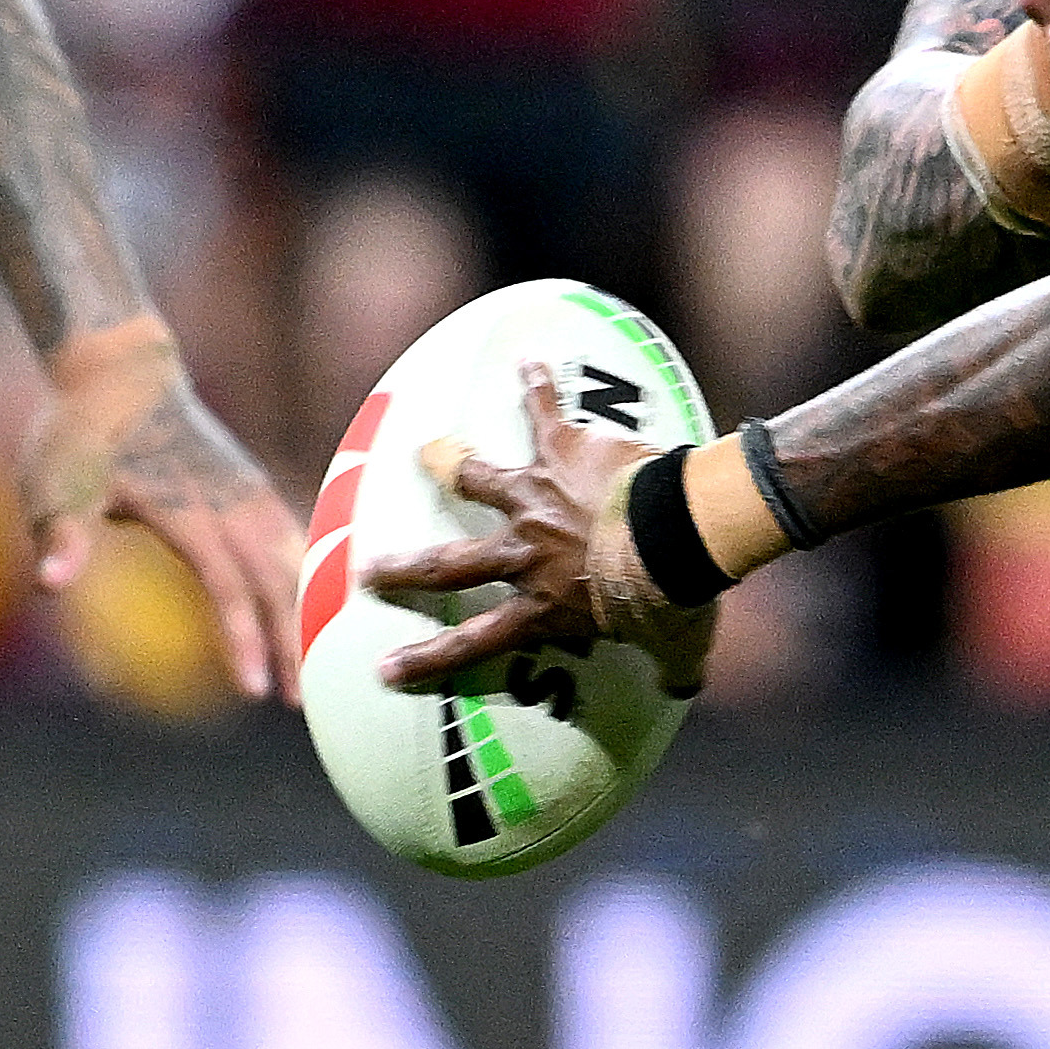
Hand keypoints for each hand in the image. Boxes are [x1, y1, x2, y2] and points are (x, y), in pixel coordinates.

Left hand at [23, 322, 307, 703]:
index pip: (226, 586)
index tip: (252, 691)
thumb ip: (60, 536)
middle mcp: (228, 504)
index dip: (241, 639)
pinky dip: (312, 579)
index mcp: (186, 511)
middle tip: (298, 707)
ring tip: (315, 669)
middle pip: (273, 584)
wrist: (121, 369)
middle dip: (288, 645)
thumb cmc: (80, 431)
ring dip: (307, 616)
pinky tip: (323, 607)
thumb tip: (49, 585)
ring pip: (294, 563)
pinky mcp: (252, 487)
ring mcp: (247, 493)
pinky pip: (296, 540)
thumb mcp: (55, 482)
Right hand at [361, 363, 718, 691]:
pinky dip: (536, 385)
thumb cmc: (674, 597)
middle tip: (365, 569)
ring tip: (425, 450)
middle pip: (449, 564)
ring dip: (449, 464)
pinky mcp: (561, 452)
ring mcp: (536, 499)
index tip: (386, 668)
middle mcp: (526, 555)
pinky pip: (543, 412)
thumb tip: (684, 688)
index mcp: (545, 608)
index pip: (474, 643)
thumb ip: (672, 668)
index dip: (427, 659)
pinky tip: (529, 360)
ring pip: (477, 481)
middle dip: (403, 569)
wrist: (679, 536)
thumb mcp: (672, 646)